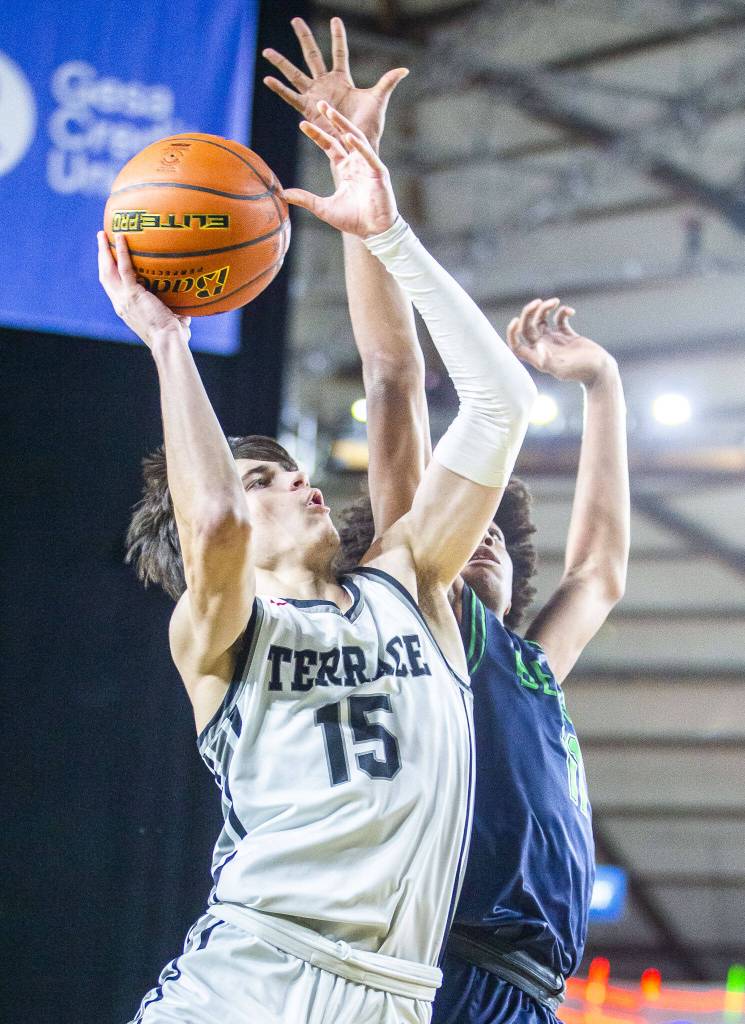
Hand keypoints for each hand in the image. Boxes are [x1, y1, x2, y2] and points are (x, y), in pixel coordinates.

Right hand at [97, 232, 190, 348]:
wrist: (167, 342)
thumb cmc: (173, 338)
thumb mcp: (172, 323)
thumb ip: (176, 316)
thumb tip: (187, 312)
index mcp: (126, 310)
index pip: (113, 288)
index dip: (110, 274)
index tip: (110, 261)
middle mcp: (120, 304)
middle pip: (105, 276)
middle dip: (102, 257)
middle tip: (101, 240)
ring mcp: (124, 298)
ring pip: (108, 270)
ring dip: (104, 251)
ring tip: (103, 234)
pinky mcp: (132, 294)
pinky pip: (124, 268)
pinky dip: (121, 252)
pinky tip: (121, 237)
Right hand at [263, 17, 407, 151]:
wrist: (357, 146)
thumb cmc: (368, 127)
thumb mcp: (378, 100)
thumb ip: (387, 82)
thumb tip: (404, 69)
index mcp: (342, 79)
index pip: (339, 52)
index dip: (337, 36)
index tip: (335, 19)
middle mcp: (326, 84)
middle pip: (312, 55)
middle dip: (304, 37)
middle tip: (295, 20)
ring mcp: (314, 96)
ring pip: (295, 74)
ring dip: (281, 63)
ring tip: (266, 51)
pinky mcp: (307, 109)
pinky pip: (290, 97)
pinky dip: (279, 89)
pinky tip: (267, 79)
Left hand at [284, 102, 397, 237]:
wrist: (374, 232)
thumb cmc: (353, 220)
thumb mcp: (323, 208)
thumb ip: (305, 199)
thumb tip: (282, 193)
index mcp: (346, 168)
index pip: (330, 145)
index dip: (317, 135)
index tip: (302, 124)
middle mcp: (357, 163)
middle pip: (343, 135)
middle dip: (332, 119)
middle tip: (320, 103)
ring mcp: (368, 166)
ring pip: (356, 139)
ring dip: (344, 125)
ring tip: (332, 112)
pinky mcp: (379, 173)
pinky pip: (368, 156)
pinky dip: (359, 146)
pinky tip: (348, 136)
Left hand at [507, 298, 614, 385]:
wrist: (601, 371)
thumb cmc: (582, 371)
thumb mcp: (562, 368)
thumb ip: (548, 360)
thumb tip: (539, 346)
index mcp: (538, 357)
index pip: (517, 345)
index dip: (512, 333)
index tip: (516, 320)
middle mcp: (544, 348)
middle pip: (528, 328)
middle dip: (530, 313)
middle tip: (540, 302)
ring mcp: (555, 341)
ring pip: (541, 321)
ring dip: (545, 309)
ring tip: (555, 301)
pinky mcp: (567, 335)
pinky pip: (559, 320)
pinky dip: (562, 312)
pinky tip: (571, 312)